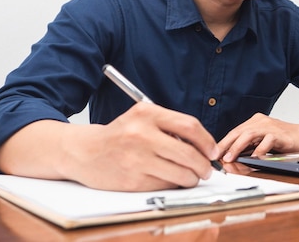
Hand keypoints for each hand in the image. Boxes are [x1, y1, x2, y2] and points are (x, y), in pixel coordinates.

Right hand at [65, 102, 219, 190]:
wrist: (85, 151)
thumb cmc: (120, 135)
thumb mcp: (143, 118)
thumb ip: (171, 126)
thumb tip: (204, 146)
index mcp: (147, 113)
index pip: (190, 126)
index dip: (207, 141)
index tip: (213, 151)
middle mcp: (142, 134)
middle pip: (189, 153)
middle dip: (204, 165)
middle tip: (207, 169)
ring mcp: (137, 158)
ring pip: (181, 173)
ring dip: (192, 178)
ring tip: (191, 176)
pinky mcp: (133, 179)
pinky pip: (165, 184)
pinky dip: (174, 184)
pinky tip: (171, 179)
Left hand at [217, 113, 298, 162]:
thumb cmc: (286, 141)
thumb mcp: (264, 142)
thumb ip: (250, 147)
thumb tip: (232, 158)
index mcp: (255, 122)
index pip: (234, 132)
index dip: (223, 143)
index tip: (212, 154)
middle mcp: (261, 121)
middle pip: (238, 132)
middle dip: (225, 145)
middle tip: (215, 157)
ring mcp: (270, 127)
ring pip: (249, 135)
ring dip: (237, 147)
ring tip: (229, 158)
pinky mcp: (280, 134)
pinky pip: (267, 141)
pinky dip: (259, 150)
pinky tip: (254, 159)